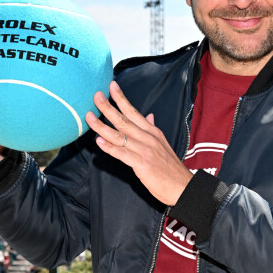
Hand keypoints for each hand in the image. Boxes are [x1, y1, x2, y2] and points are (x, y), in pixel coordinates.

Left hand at [85, 80, 191, 205]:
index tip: (111, 86)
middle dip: (108, 107)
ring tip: (89, 117)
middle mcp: (148, 138)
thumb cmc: (170, 168)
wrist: (182, 186)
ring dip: (102, 126)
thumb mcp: (163, 144)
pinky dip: (110, 148)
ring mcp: (145, 150)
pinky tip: (99, 142)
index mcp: (152, 132)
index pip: (134, 112)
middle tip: (95, 95)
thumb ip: (153, 129)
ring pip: (120, 135)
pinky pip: (122, 154)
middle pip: (124, 120)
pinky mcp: (142, 164)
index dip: (122, 99)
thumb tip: (149, 116)